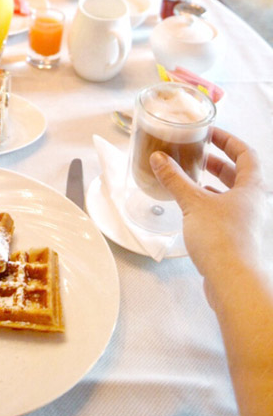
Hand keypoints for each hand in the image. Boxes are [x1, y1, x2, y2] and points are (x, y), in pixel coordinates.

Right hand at [149, 128, 266, 299]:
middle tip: (196, 153)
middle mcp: (256, 203)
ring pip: (233, 194)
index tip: (209, 133)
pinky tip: (193, 206)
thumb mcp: (193, 202)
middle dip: (217, 161)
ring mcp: (250, 222)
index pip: (246, 153)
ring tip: (190, 177)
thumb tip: (159, 159)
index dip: (228, 140)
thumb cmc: (222, 240)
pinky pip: (227, 212)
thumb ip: (175, 178)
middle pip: (240, 173)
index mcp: (253, 187)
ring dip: (213, 183)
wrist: (235, 283)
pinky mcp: (240, 239)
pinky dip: (211, 203)